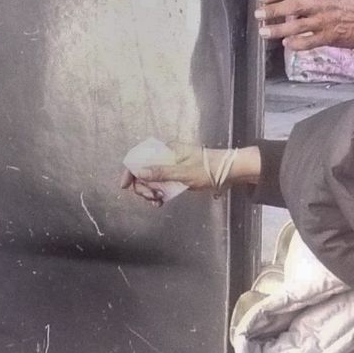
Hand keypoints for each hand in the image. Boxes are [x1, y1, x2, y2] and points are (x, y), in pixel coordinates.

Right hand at [119, 143, 259, 204]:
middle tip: (151, 197)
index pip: (140, 157)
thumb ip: (161, 172)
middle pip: (143, 171)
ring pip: (151, 180)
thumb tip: (139, 171)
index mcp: (166, 150)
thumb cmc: (208, 169)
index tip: (125, 186)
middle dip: (143, 185)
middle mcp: (166, 157)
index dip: (130, 171)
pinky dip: (158, 193)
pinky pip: (161, 185)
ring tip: (157, 201)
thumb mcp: (183, 173)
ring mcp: (171, 167)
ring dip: (150, 191)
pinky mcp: (176, 176)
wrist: (228, 172)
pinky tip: (160, 202)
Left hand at [257, 0, 353, 50]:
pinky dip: (297, 43)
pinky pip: (310, 40)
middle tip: (258, 14)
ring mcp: (326, 21)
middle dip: (272, 10)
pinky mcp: (332, 36)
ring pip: (297, 24)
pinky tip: (287, 45)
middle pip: (291, 6)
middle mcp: (321, 4)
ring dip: (278, 29)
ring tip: (264, 32)